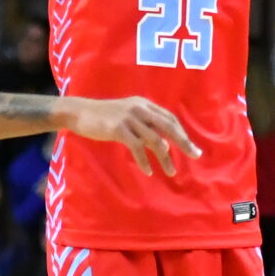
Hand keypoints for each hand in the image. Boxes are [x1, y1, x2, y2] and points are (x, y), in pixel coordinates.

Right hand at [64, 96, 197, 174]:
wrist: (79, 112)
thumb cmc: (103, 117)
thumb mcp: (127, 117)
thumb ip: (145, 127)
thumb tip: (164, 144)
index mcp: (144, 104)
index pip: (169, 118)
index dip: (181, 132)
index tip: (190, 146)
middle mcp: (140, 108)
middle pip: (168, 126)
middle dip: (183, 141)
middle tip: (195, 155)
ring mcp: (130, 118)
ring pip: (154, 139)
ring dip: (165, 157)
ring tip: (171, 171)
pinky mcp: (119, 128)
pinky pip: (137, 147)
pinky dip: (144, 161)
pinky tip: (148, 171)